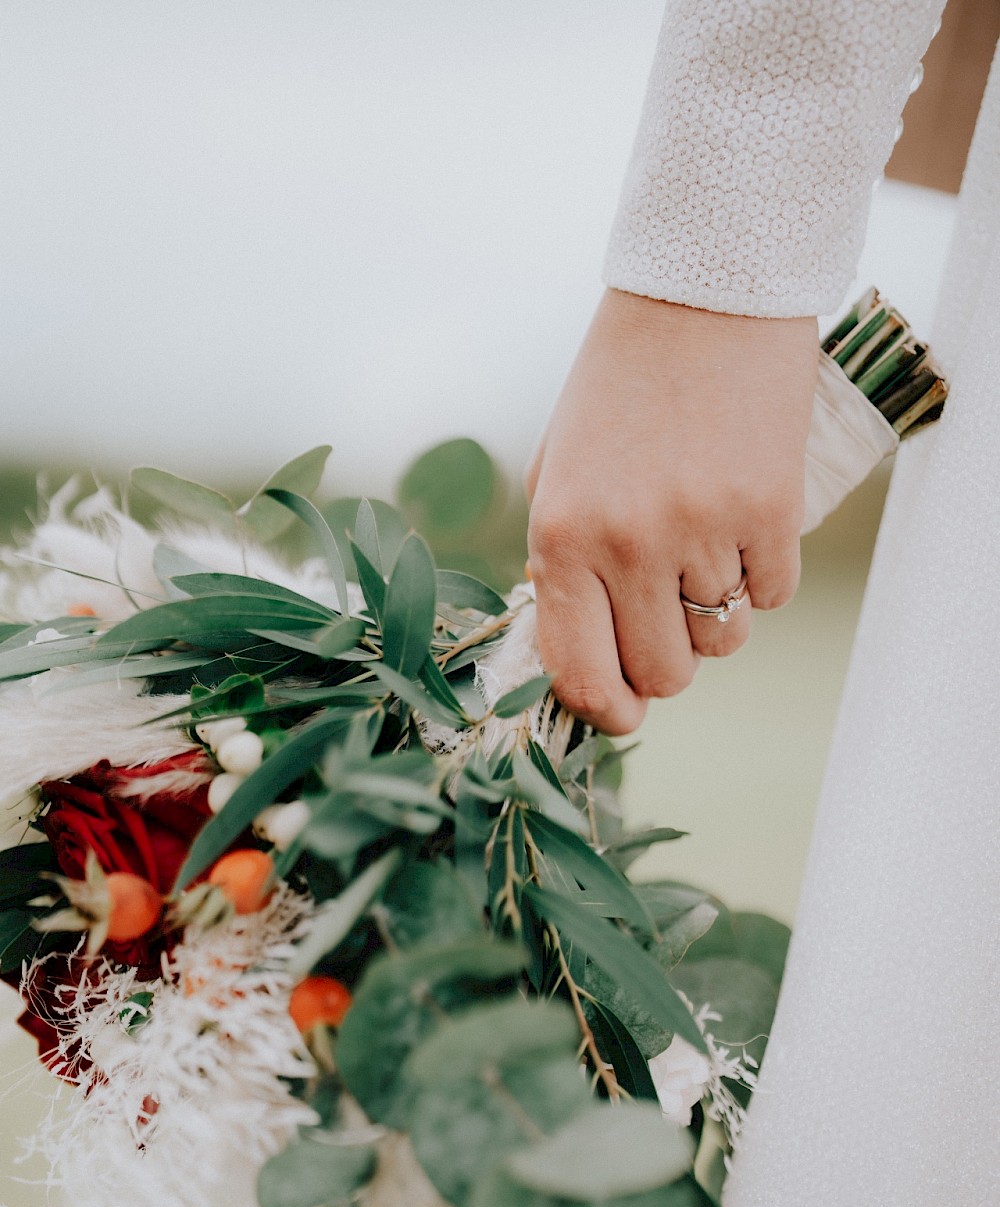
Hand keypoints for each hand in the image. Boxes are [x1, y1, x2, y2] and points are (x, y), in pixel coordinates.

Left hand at [525, 289, 817, 733]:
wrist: (703, 293)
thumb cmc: (619, 386)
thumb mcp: (558, 471)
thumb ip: (559, 564)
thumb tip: (577, 648)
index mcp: (561, 537)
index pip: (581, 673)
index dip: (605, 711)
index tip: (623, 714)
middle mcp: (628, 545)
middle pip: (663, 675)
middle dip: (668, 663)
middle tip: (668, 616)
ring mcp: (704, 530)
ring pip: (722, 642)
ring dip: (716, 614)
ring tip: (704, 547)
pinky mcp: (771, 512)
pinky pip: (771, 598)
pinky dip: (761, 577)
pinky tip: (743, 523)